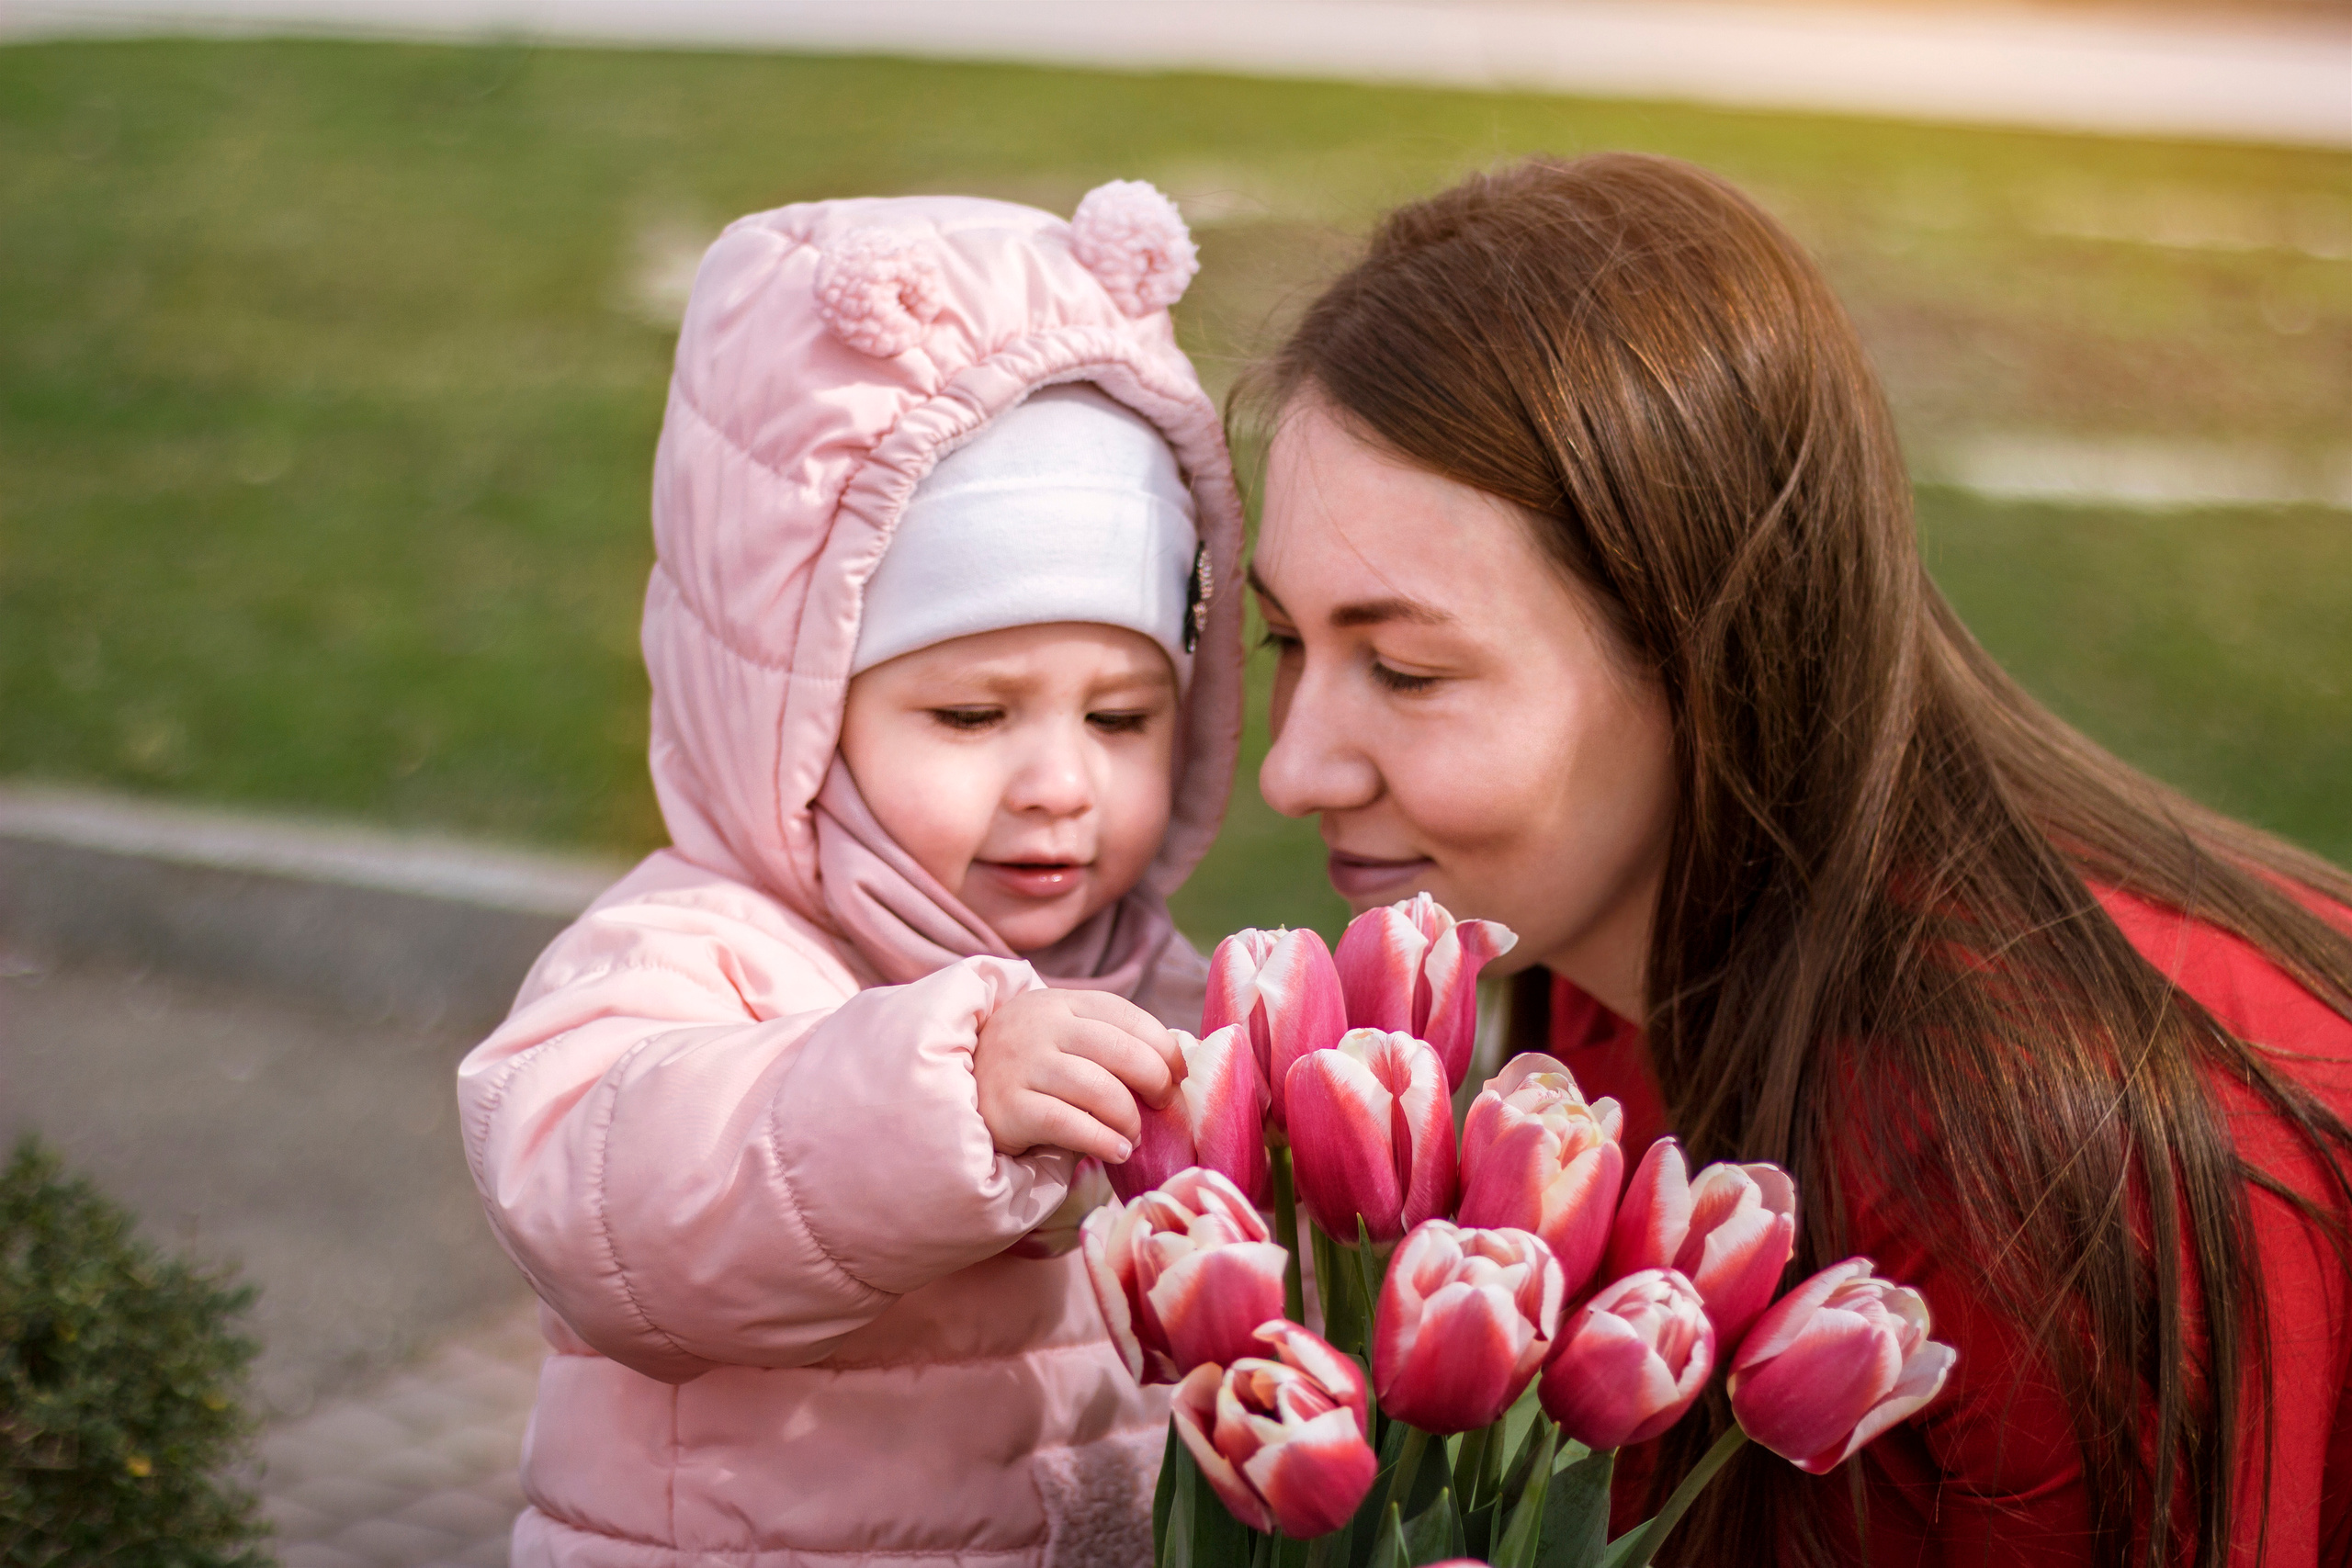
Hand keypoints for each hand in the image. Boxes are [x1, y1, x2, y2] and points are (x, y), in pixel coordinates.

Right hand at [974, 988, 1184, 1162]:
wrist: (960, 1086)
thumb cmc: (1028, 1064)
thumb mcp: (1061, 1035)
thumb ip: (1107, 1040)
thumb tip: (1176, 1064)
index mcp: (1061, 1002)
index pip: (1126, 1015)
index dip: (1163, 1045)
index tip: (1178, 1073)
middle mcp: (1041, 1027)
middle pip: (1120, 1051)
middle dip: (1155, 1081)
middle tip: (1163, 1105)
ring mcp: (1021, 1065)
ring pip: (1098, 1089)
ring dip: (1129, 1118)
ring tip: (1134, 1135)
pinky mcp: (1008, 1107)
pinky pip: (1069, 1124)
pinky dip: (1103, 1141)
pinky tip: (1117, 1151)